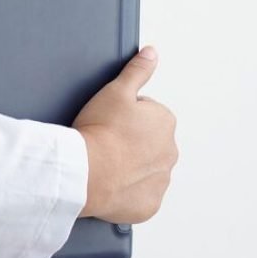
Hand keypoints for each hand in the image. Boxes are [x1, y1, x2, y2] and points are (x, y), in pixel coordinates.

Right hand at [72, 46, 178, 223]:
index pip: (145, 112)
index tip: (109, 119)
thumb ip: (137, 70)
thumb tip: (151, 53)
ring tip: (105, 159)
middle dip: (130, 139)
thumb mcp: (116, 90)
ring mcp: (161, 180)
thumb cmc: (100, 130)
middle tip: (106, 138)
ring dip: (130, 163)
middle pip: (147, 140)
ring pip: (145, 166)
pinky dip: (128, 188)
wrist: (86, 172)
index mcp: (165, 122)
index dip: (123, 113)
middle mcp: (170, 152)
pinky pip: (140, 192)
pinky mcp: (150, 204)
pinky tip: (110, 179)